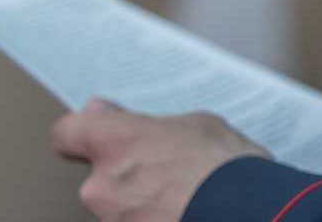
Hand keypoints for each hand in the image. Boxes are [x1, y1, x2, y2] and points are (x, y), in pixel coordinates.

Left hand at [51, 99, 269, 221]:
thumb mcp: (194, 125)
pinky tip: (189, 215)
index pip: (66, 135)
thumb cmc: (227, 167)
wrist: (255, 216)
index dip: (81, 135)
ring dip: (144, 206)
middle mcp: (103, 186)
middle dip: (126, 178)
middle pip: (99, 179)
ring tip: (187, 200)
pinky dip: (157, 221)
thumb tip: (102, 111)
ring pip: (121, 211)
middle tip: (168, 176)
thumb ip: (141, 123)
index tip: (95, 135)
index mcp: (115, 143)